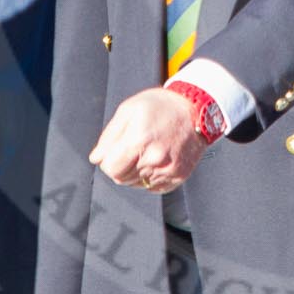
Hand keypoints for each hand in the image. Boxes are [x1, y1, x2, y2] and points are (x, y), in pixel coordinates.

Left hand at [90, 85, 207, 193]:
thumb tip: (96, 158)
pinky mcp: (179, 176)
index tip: (114, 151)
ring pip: (137, 184)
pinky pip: (154, 187)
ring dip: (136, 171)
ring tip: (147, 151)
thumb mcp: (129, 110)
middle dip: (121, 166)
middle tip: (132, 148)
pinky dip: (151, 176)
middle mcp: (155, 158)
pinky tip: (157, 159)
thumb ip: (109, 136)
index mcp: (139, 140)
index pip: (111, 169)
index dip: (108, 161)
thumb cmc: (161, 106)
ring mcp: (169, 169)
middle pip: (122, 179)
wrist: (197, 109)